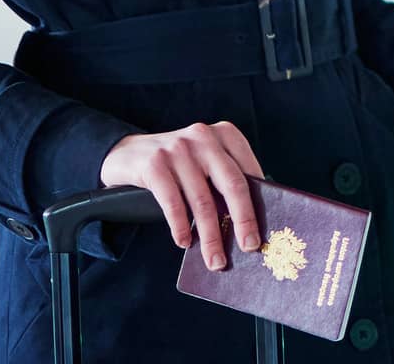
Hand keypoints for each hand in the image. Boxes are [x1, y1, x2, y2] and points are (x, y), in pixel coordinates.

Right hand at [99, 123, 263, 269]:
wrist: (127, 152)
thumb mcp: (205, 160)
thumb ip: (224, 179)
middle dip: (243, 220)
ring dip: (211, 237)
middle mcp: (203, 137)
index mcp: (224, 134)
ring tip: (215, 260)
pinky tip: (185, 242)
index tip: (265, 229)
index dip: (258, 202)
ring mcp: (178, 149)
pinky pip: (173, 203)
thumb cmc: (177, 163)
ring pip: (203, 200)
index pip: (249, 170)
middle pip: (232, 184)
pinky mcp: (155, 164)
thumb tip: (249, 221)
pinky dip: (181, 228)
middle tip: (250, 247)